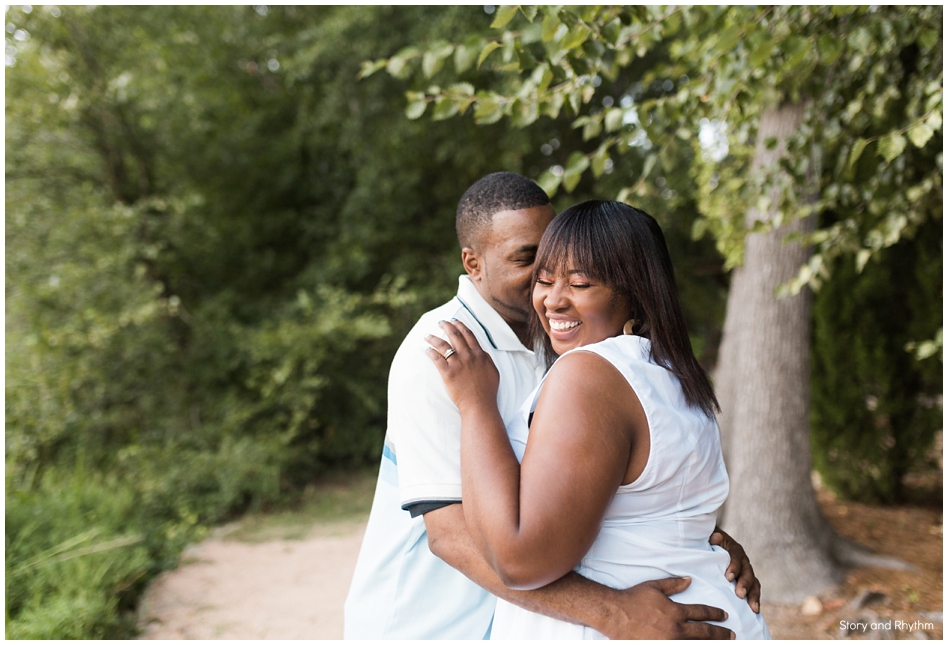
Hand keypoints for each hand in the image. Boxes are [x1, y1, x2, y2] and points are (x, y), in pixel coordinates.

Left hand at [425, 320, 499, 412]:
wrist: (480, 404)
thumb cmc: (488, 391)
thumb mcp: (493, 371)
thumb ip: (486, 359)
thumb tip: (481, 351)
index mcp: (479, 354)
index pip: (468, 334)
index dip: (460, 325)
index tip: (454, 321)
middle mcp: (468, 356)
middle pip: (455, 336)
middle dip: (446, 326)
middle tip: (440, 322)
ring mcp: (457, 364)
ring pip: (443, 345)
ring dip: (433, 338)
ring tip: (427, 335)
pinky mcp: (448, 373)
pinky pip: (436, 359)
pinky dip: (430, 352)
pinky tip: (426, 349)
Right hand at [599, 577, 733, 639]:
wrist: (614, 614)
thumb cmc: (633, 598)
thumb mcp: (654, 587)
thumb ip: (674, 584)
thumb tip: (690, 580)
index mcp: (675, 611)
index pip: (701, 613)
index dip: (715, 614)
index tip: (724, 615)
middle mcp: (675, 628)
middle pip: (705, 633)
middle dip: (721, 634)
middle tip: (733, 635)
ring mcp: (669, 641)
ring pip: (696, 644)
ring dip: (711, 644)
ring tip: (723, 644)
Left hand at [710, 529, 760, 612]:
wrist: (712, 546)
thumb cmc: (708, 543)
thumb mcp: (708, 538)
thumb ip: (712, 538)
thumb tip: (715, 536)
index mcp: (734, 549)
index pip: (736, 556)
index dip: (734, 566)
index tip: (729, 577)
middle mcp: (743, 561)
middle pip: (747, 572)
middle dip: (744, 584)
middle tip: (740, 594)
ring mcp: (746, 573)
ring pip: (754, 584)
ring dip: (753, 596)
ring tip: (753, 608)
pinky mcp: (745, 583)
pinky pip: (753, 592)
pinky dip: (754, 601)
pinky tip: (755, 612)